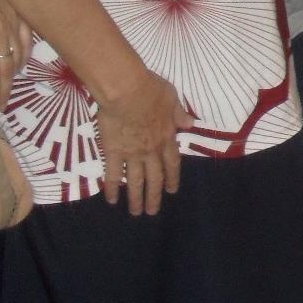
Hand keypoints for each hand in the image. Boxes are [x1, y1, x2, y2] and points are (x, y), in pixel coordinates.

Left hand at [0, 0, 31, 109]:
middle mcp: (2, 33)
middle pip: (7, 68)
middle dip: (4, 89)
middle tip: (1, 103)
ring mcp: (14, 23)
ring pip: (19, 56)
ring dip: (14, 75)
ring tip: (9, 87)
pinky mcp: (20, 14)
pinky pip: (28, 40)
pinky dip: (25, 54)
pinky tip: (21, 62)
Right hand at [95, 65, 188, 214]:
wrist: (127, 91)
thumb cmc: (151, 89)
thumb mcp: (172, 97)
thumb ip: (179, 113)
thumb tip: (190, 124)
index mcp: (167, 137)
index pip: (172, 163)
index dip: (172, 178)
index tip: (171, 190)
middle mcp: (151, 150)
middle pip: (155, 178)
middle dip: (154, 196)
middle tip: (153, 212)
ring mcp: (132, 153)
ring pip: (135, 181)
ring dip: (136, 198)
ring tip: (136, 213)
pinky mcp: (113, 152)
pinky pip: (112, 174)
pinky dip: (112, 188)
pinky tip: (112, 200)